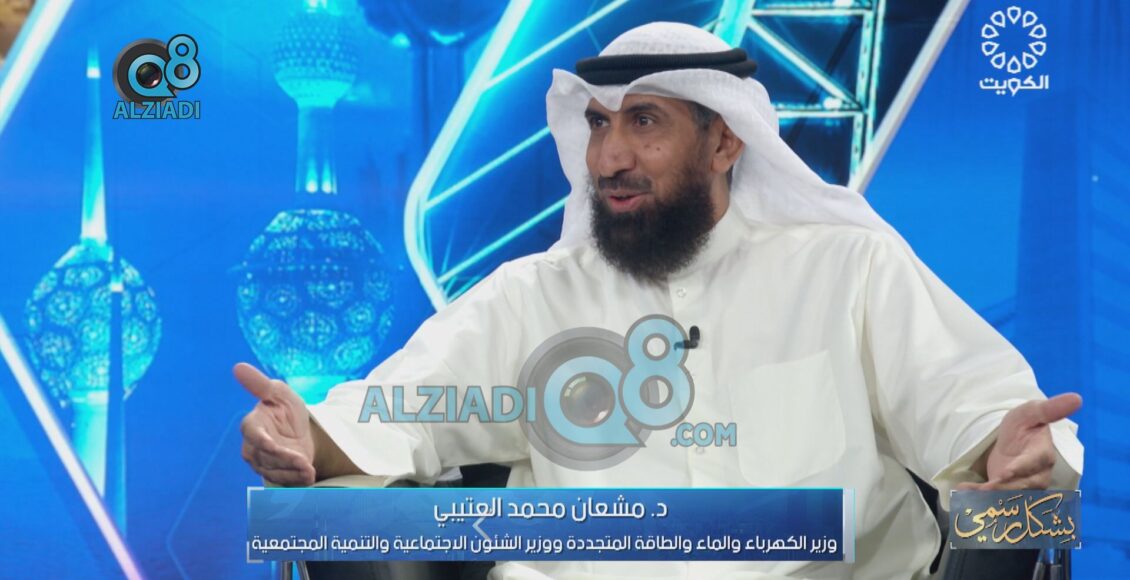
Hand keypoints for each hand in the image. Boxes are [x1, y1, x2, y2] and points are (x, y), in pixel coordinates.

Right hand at [235, 363, 315, 485]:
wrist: (300, 431)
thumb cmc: (285, 408)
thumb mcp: (280, 393)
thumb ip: (260, 384)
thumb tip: (238, 367)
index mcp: (252, 425)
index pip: (253, 434)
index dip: (262, 441)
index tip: (273, 446)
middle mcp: (252, 447)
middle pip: (266, 457)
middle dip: (285, 460)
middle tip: (304, 462)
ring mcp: (261, 463)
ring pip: (274, 471)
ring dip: (292, 473)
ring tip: (309, 471)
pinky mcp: (273, 474)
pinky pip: (282, 481)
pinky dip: (296, 481)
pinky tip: (308, 478)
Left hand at [957, 392, 1081, 490]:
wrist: (1013, 441)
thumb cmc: (1024, 425)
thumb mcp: (1030, 413)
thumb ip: (1049, 409)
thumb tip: (1077, 398)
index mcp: (1043, 453)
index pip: (1036, 463)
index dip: (1022, 468)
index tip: (1005, 473)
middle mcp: (1038, 474)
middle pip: (1024, 486)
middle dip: (1004, 489)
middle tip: (984, 489)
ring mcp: (1025, 486)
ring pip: (1013, 497)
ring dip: (992, 497)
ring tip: (971, 495)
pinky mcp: (1011, 493)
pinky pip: (999, 500)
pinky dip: (980, 498)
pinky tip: (964, 492)